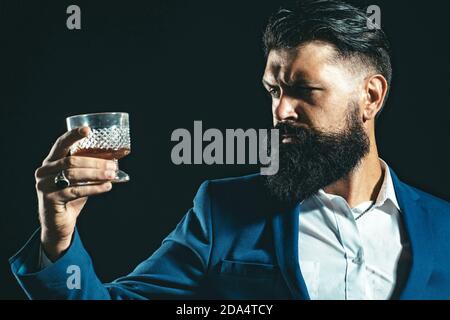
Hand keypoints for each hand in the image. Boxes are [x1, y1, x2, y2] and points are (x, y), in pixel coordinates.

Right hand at [35, 127, 115, 260]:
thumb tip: (117, 158)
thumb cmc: (71, 196)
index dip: (74, 135)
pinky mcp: (50, 199)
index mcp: (51, 161)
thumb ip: (91, 168)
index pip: (61, 143)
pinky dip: (94, 188)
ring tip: (112, 175)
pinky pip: (76, 191)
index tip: (88, 130)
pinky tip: (107, 187)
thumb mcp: (81, 180)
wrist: (59, 223)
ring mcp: (44, 185)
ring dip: (97, 174)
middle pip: (72, 161)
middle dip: (95, 162)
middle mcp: (44, 170)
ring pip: (74, 175)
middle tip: (113, 166)